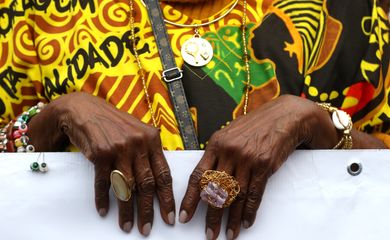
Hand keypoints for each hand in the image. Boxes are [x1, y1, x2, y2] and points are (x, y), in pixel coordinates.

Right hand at [28, 92, 174, 235]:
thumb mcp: (138, 132)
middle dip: (148, 210)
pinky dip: (103, 199)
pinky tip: (104, 210)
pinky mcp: (100, 153)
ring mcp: (119, 148)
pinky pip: (103, 183)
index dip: (167, 198)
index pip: (164, 174)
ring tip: (127, 225)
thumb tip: (158, 181)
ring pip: (126, 187)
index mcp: (152, 139)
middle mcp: (138, 143)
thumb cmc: (114, 123)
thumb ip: (149, 152)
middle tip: (147, 228)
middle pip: (147, 184)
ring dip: (126, 210)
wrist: (85, 109)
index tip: (169, 216)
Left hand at [179, 95, 339, 239]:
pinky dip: (250, 212)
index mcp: (216, 144)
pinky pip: (255, 194)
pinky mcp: (264, 166)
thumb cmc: (254, 126)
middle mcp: (229, 152)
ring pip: (235, 196)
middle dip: (211, 216)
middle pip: (216, 190)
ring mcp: (247, 159)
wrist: (283, 117)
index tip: (185, 216)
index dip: (190, 199)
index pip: (198, 176)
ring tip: (228, 234)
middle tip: (209, 234)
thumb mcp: (229, 134)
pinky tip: (246, 222)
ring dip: (232, 218)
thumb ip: (216, 154)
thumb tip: (205, 179)